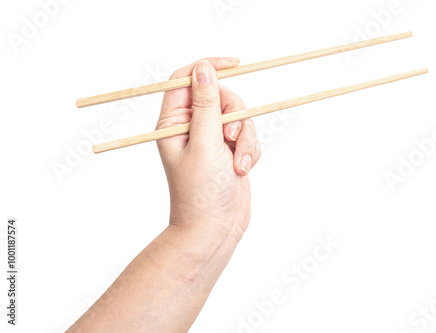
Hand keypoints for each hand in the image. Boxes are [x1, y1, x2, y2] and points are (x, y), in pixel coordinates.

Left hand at [156, 58, 260, 239]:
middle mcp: (192, 127)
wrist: (215, 229)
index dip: (208, 66)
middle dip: (234, 115)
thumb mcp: (204, 144)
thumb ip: (206, 104)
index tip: (235, 63)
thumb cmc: (200, 192)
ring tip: (239, 164)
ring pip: (239, 116)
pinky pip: (249, 136)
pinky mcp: (230, 151)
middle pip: (220, 96)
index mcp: (174, 123)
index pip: (186, 79)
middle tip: (232, 138)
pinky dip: (250, 151)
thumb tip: (203, 68)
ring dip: (245, 139)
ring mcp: (212, 140)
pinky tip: (242, 170)